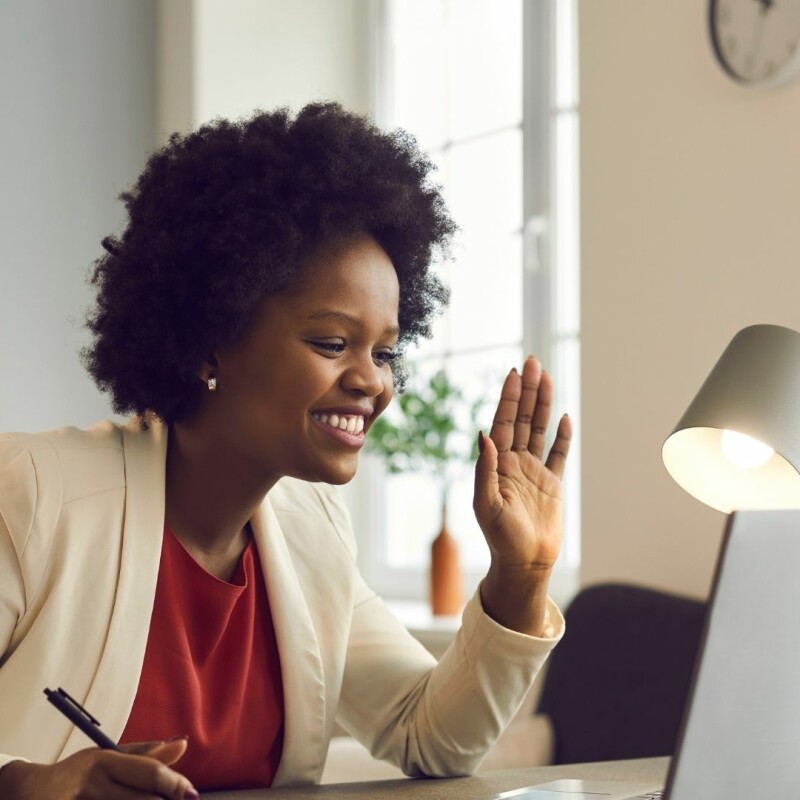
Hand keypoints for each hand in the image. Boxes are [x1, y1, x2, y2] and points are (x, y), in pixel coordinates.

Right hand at [0, 739, 197, 799]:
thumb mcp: (108, 758)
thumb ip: (144, 755)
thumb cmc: (78, 775)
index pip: (146, 772)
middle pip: (139, 799)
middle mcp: (92, 781)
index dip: (172, 784)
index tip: (191, 794)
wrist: (24, 793)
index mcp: (104, 761)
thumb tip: (184, 742)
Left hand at [473, 355, 571, 634]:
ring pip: (540, 429)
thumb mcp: (486, 504)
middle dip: (527, 391)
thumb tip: (483, 435)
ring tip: (547, 377)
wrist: (524, 563)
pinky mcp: (552, 484)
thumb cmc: (500, 538)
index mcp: (497, 464)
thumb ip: (484, 470)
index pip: (503, 423)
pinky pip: (558, 454)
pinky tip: (565, 417)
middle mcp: (514, 462)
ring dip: (543, 404)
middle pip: (522, 419)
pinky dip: (562, 436)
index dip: (509, 398)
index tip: (514, 373)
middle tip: (532, 362)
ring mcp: (533, 471)